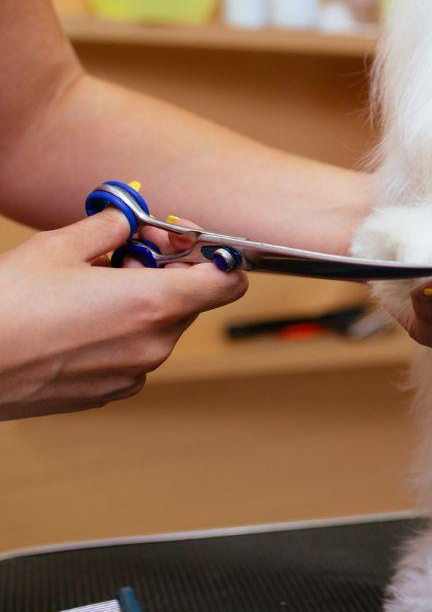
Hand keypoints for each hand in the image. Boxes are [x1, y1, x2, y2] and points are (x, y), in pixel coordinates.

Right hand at [0, 209, 246, 420]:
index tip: (183, 241)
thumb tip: (127, 219)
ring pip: (161, 326)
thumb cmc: (7, 305)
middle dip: (165, 270)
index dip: (216, 256)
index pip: (229, 282)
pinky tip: (79, 319)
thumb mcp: (59, 246)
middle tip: (122, 251)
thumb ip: (109, 228)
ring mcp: (133, 374)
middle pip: (191, 299)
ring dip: (141, 301)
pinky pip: (135, 353)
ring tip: (90, 285)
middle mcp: (154, 344)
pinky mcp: (109, 393)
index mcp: (154, 304)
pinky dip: (121, 332)